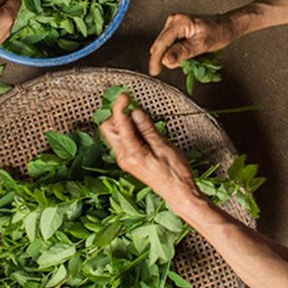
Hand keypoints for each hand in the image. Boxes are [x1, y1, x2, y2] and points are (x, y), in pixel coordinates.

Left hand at [100, 93, 202, 207]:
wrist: (178, 192)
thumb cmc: (175, 173)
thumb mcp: (164, 147)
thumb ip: (147, 129)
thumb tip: (136, 112)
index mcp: (131, 153)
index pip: (119, 124)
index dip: (120, 106)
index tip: (125, 95)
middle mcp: (123, 157)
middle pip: (109, 128)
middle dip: (118, 114)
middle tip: (132, 105)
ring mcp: (125, 160)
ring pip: (114, 134)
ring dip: (123, 122)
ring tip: (140, 117)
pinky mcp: (129, 160)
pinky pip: (122, 140)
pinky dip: (128, 130)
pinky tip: (141, 128)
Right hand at [149, 13, 235, 75]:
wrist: (227, 25)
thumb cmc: (219, 32)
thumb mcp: (202, 45)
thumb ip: (183, 52)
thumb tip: (166, 60)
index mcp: (179, 22)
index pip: (161, 44)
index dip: (156, 60)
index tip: (154, 71)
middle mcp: (174, 21)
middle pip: (161, 45)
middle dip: (167, 58)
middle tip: (183, 65)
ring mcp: (174, 25)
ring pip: (166, 46)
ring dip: (174, 56)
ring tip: (191, 57)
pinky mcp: (177, 30)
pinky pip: (171, 45)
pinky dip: (177, 53)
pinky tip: (188, 53)